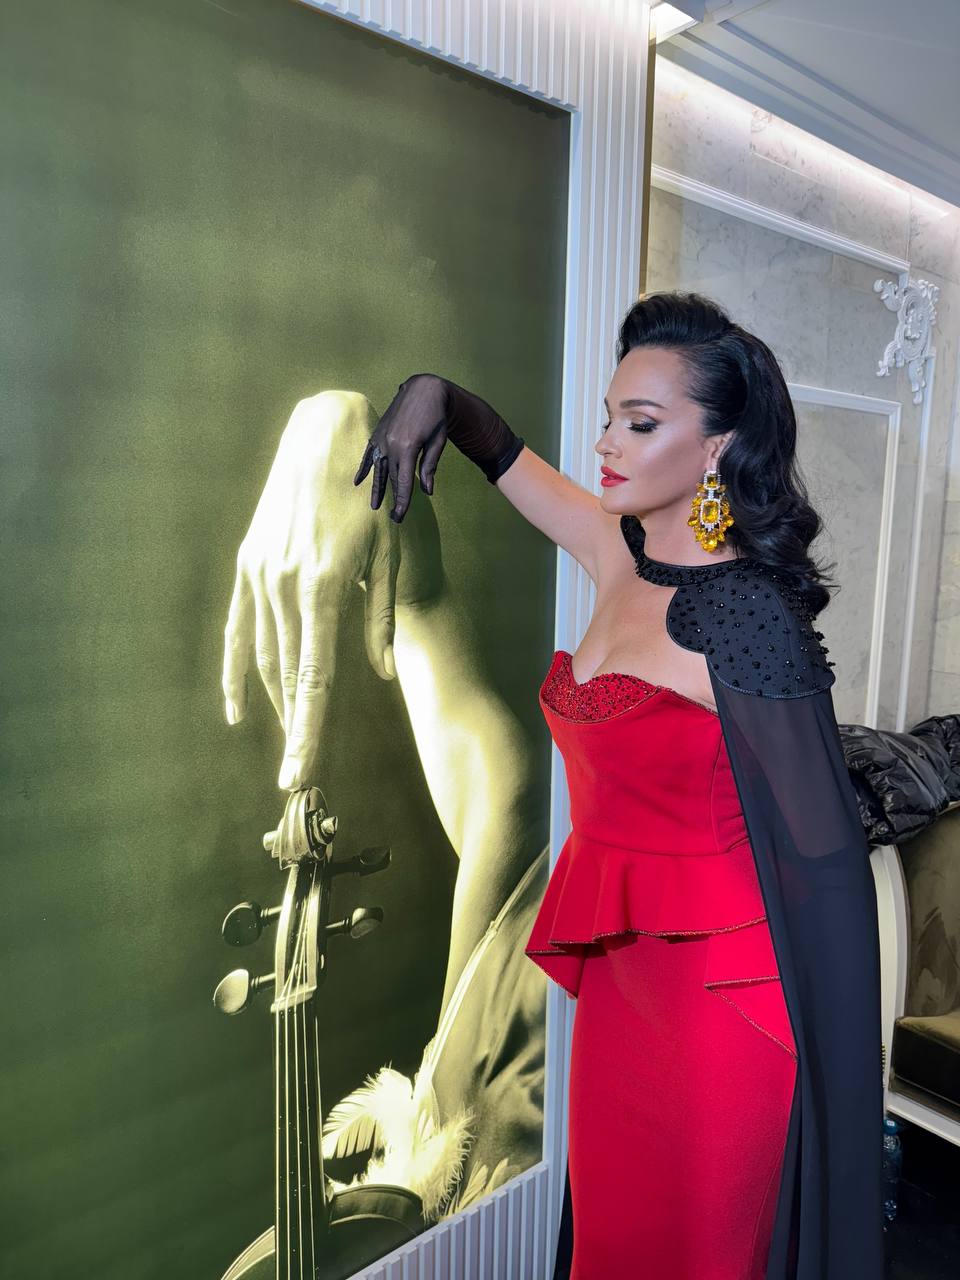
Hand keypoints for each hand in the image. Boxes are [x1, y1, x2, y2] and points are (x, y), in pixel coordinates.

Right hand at [222, 391, 398, 789]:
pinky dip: (237, 670)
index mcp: (326, 585)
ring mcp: (261, 573)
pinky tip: (237, 709)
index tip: (300, 775)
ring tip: (291, 743)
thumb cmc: (377, 490)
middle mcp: (285, 584)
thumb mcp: (394, 549)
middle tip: (300, 777)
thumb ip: (383, 616)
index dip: (308, 732)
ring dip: (275, 704)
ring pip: (264, 656)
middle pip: (287, 677)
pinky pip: (238, 628)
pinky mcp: (249, 562)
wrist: (331, 431)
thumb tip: (381, 674)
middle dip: (295, 731)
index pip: (315, 678)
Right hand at [353, 374, 448, 523]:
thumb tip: (426, 491)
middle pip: (391, 478)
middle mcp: (391, 444)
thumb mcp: (438, 441)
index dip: (402, 501)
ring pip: (379, 469)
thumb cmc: (436, 416)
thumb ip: (429, 466)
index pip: (403, 482)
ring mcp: (382, 438)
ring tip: (374, 506)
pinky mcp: (378, 433)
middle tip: (395, 517)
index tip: (399, 517)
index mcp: (408, 448)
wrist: (423, 389)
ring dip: (377, 488)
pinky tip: (358, 481)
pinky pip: (369, 454)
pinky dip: (364, 467)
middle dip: (394, 498)